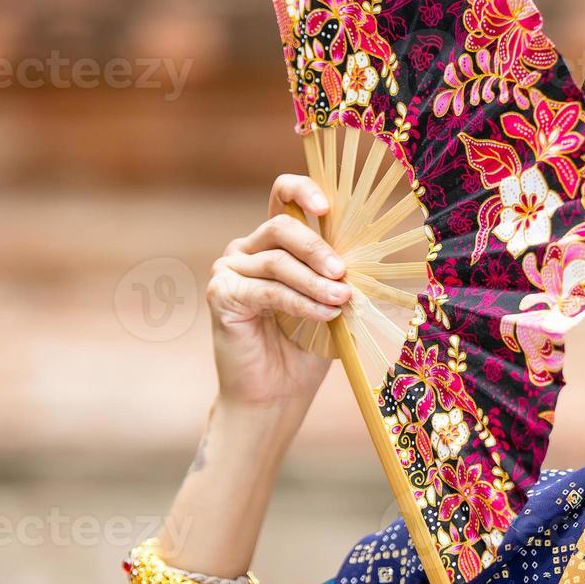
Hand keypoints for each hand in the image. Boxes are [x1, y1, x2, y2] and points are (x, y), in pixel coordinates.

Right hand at [205, 173, 350, 407]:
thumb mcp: (329, 301)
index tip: (326, 207)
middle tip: (343, 273)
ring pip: (278, 261)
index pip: (282, 196)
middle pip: (283, 226)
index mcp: (275, 242)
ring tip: (341, 300)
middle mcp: (247, 248)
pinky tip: (324, 315)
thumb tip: (363, 256)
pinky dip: (300, 302)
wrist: (276, 393)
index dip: (302, 190)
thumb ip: (337, 273)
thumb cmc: (306, 346)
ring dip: (315, 282)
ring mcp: (229, 269)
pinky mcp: (221, 294)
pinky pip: (267, 290)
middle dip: (318, 248)